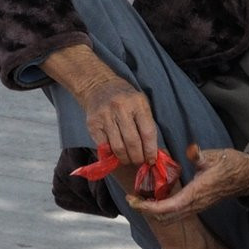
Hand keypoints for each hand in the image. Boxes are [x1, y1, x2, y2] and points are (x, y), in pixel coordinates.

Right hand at [44, 46, 156, 165]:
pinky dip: (111, 155)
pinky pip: (104, 146)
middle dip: (138, 157)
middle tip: (140, 162)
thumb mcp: (140, 104)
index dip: (151, 150)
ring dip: (126, 158)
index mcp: (137, 103)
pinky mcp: (93, 124)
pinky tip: (116, 155)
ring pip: (118, 147)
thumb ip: (147, 124)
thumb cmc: (125, 98)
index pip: (147, 132)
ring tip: (129, 159)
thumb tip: (155, 151)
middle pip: (133, 142)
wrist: (98, 86)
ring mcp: (105, 116)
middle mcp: (121, 108)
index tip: (152, 160)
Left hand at [130, 144, 248, 220]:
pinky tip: (154, 197)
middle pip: (165, 217)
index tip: (134, 200)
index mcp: (197, 193)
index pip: (168, 207)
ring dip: (152, 211)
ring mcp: (196, 207)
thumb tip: (191, 149)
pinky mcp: (196, 206)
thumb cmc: (231, 164)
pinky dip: (161, 209)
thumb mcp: (216, 155)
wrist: (247, 176)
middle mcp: (195, 204)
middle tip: (131, 198)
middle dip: (145, 210)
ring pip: (169, 217)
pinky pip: (175, 213)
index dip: (148, 207)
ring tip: (139, 198)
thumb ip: (200, 155)